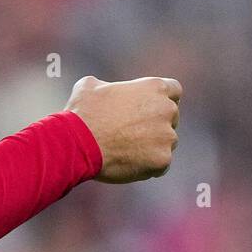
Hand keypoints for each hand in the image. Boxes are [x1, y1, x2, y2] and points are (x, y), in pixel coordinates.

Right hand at [64, 75, 180, 182]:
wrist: (77, 143)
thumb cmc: (83, 113)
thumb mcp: (90, 86)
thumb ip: (108, 86)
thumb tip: (103, 90)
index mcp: (154, 87)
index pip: (174, 91)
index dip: (162, 100)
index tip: (151, 108)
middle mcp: (166, 109)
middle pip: (172, 117)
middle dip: (157, 124)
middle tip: (134, 132)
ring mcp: (167, 136)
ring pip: (167, 142)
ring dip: (154, 145)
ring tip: (127, 150)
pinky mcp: (162, 160)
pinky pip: (162, 164)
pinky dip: (149, 165)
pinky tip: (129, 163)